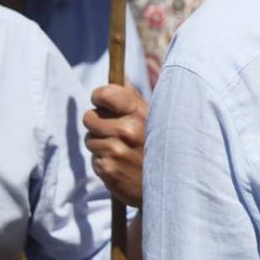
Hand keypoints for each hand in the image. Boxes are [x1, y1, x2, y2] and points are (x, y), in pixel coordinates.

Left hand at [83, 84, 147, 208]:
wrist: (170, 184)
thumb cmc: (158, 145)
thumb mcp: (151, 117)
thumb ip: (132, 97)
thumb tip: (121, 75)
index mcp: (138, 112)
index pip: (104, 93)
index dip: (99, 97)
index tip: (102, 102)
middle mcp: (127, 130)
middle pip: (89, 117)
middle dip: (97, 124)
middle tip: (114, 132)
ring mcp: (117, 151)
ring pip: (89, 140)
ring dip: (100, 145)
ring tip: (121, 150)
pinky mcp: (109, 170)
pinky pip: (94, 160)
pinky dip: (103, 162)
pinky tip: (120, 165)